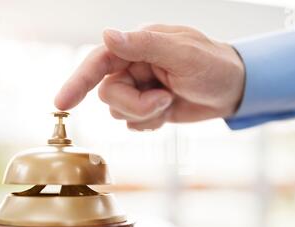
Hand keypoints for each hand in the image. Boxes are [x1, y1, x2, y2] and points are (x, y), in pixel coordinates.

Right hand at [55, 24, 244, 130]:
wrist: (233, 90)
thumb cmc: (214, 65)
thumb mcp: (183, 53)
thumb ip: (144, 45)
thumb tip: (107, 34)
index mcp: (138, 46)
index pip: (98, 61)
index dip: (78, 81)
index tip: (61, 104)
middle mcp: (134, 66)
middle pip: (109, 94)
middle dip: (136, 105)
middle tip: (164, 100)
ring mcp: (139, 88)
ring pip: (119, 111)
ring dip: (145, 114)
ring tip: (169, 102)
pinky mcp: (147, 107)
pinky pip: (132, 123)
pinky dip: (149, 123)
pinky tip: (166, 112)